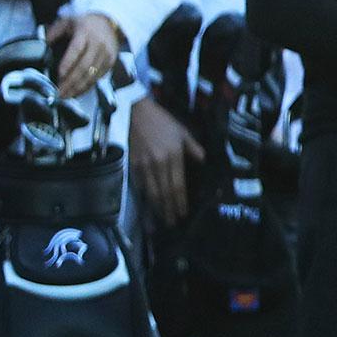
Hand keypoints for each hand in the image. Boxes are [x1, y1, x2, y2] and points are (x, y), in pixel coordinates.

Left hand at [48, 12, 122, 99]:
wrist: (108, 24)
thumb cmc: (85, 24)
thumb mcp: (67, 22)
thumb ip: (53, 32)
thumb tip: (42, 45)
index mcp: (85, 32)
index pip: (77, 49)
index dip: (68, 63)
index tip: (59, 74)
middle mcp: (98, 44)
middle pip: (84, 66)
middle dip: (71, 82)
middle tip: (59, 92)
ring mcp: (106, 54)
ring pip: (92, 75)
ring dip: (78, 88)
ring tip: (66, 96)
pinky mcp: (110, 63)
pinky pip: (98, 78)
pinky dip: (87, 87)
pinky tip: (77, 92)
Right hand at [128, 95, 204, 224]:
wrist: (135, 112)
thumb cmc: (162, 121)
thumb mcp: (183, 132)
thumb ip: (194, 149)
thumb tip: (203, 161)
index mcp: (173, 156)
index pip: (177, 185)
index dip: (180, 202)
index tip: (183, 214)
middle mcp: (158, 164)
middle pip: (164, 193)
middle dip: (169, 210)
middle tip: (174, 223)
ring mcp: (143, 166)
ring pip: (151, 192)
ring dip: (158, 209)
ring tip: (163, 220)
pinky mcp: (132, 165)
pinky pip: (140, 186)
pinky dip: (145, 198)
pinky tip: (149, 207)